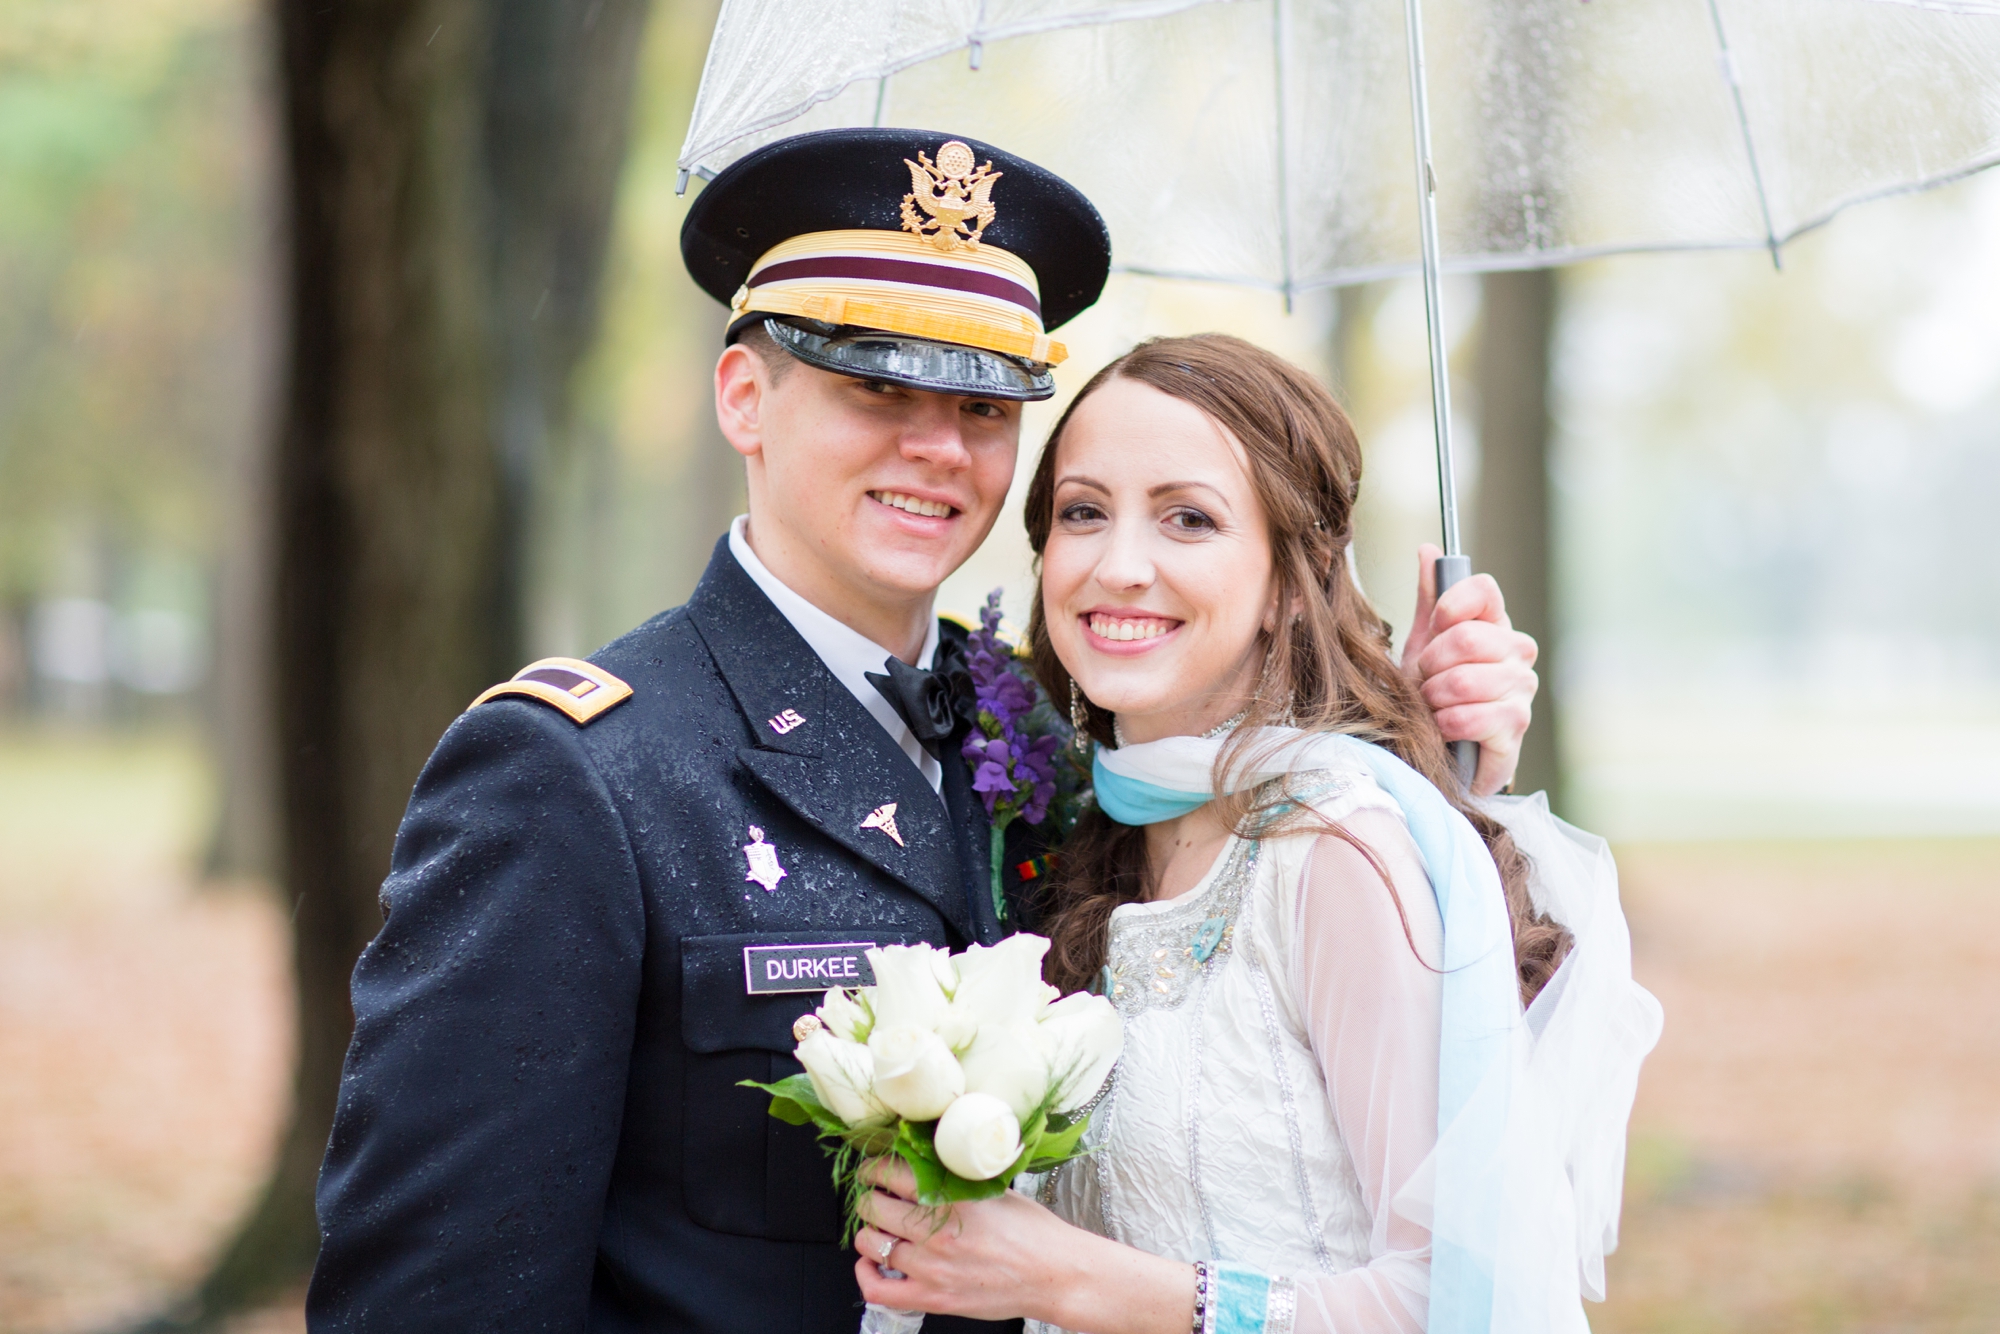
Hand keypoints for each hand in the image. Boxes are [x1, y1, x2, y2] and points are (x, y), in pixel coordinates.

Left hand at [853, 1158, 1065, 1322]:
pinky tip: (871, 1264)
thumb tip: (928, 1161)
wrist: (1055, 1275)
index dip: (876, 1168)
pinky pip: (878, 1290)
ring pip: (870, 1244)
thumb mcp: (996, 1189)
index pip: (892, 1173)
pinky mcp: (934, 1298)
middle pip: (874, 1207)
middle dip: (869, 1197)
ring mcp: (933, 1268)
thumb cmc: (1033, 1233)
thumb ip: (958, 1179)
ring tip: (879, 1227)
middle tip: (875, 1195)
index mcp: (955, 1199)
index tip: (875, 1169)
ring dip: (869, 1232)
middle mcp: (938, 1233)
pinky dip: (866, 1275)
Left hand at [1401, 543, 1538, 796]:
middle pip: (1468, 637)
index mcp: (1495, 625)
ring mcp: (1521, 690)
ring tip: (1431, 707)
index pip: (1483, 590)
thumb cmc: (1431, 696)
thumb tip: (1428, 550)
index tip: (1434, 626)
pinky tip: (1443, 729)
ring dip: (1433, 698)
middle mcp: (1516, 652)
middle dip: (1429, 664)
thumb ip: (1428, 599)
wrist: (1437, 752)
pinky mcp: (1515, 729)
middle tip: (1423, 681)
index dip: (1449, 606)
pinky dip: (1443, 725)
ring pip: (1463, 680)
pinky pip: (1469, 717)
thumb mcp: (1421, 645)